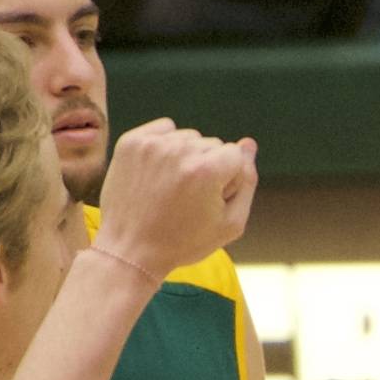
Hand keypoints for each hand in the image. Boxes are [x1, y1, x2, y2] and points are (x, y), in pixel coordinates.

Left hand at [93, 118, 256, 280]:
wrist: (130, 250)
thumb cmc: (184, 241)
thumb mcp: (230, 224)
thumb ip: (247, 181)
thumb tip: (249, 144)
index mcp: (207, 171)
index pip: (235, 154)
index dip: (228, 179)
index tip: (210, 200)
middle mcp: (180, 151)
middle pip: (213, 144)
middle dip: (208, 166)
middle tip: (188, 198)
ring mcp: (152, 144)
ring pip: (189, 137)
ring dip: (187, 156)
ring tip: (172, 186)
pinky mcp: (132, 142)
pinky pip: (164, 129)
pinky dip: (167, 145)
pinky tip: (160, 171)